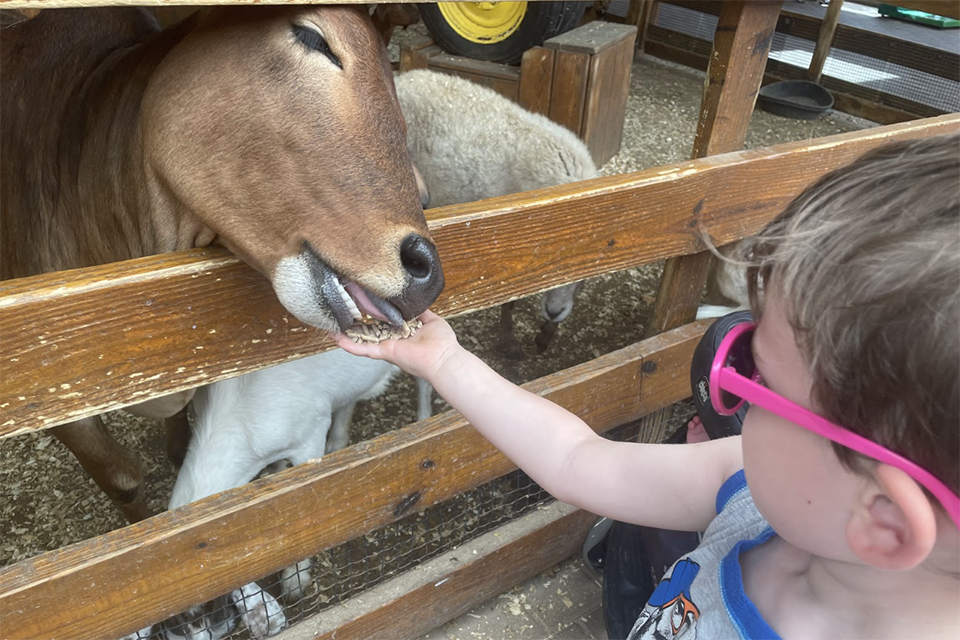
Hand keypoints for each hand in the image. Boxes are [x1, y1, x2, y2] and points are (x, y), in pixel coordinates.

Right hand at [335, 310, 460, 380]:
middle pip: (369, 330)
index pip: (384, 322)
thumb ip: (421, 311)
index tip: (362, 304)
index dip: (372, 314)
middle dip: (354, 323)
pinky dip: (349, 345)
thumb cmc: (442, 343)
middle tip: (342, 312)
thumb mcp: (432, 320)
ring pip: (361, 340)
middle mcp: (392, 340)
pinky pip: (363, 349)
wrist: (443, 358)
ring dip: (345, 334)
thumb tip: (415, 301)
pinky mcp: (384, 352)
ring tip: (331, 325)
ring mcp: (386, 347)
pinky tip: (335, 338)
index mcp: (402, 333)